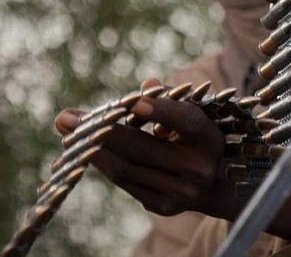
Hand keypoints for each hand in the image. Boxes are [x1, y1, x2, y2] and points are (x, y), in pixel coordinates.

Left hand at [54, 78, 290, 239]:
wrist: (224, 185)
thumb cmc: (202, 137)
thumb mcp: (196, 113)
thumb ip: (171, 98)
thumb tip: (146, 85)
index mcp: (210, 138)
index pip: (187, 122)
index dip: (162, 110)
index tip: (134, 100)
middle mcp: (198, 169)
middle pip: (143, 149)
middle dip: (101, 130)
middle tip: (66, 116)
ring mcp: (180, 191)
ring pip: (126, 169)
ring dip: (92, 148)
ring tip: (68, 129)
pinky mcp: (163, 206)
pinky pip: (125, 182)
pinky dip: (104, 162)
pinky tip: (86, 148)